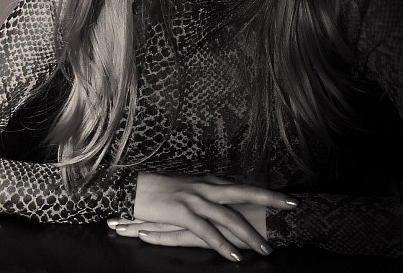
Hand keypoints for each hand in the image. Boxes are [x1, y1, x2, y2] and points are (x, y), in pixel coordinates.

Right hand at [108, 173, 298, 261]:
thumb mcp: (190, 189)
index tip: (287, 196)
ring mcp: (195, 199)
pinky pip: (206, 231)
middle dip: (269, 199)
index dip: (266, 192)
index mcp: (210, 182)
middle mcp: (206, 188)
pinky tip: (234, 256)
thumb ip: (209, 194)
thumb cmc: (162, 190)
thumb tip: (226, 201)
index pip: (243, 187)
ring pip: (228, 216)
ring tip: (265, 249)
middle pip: (244, 192)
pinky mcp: (182, 213)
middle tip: (291, 205)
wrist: (134, 188)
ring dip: (249, 234)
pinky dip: (222, 245)